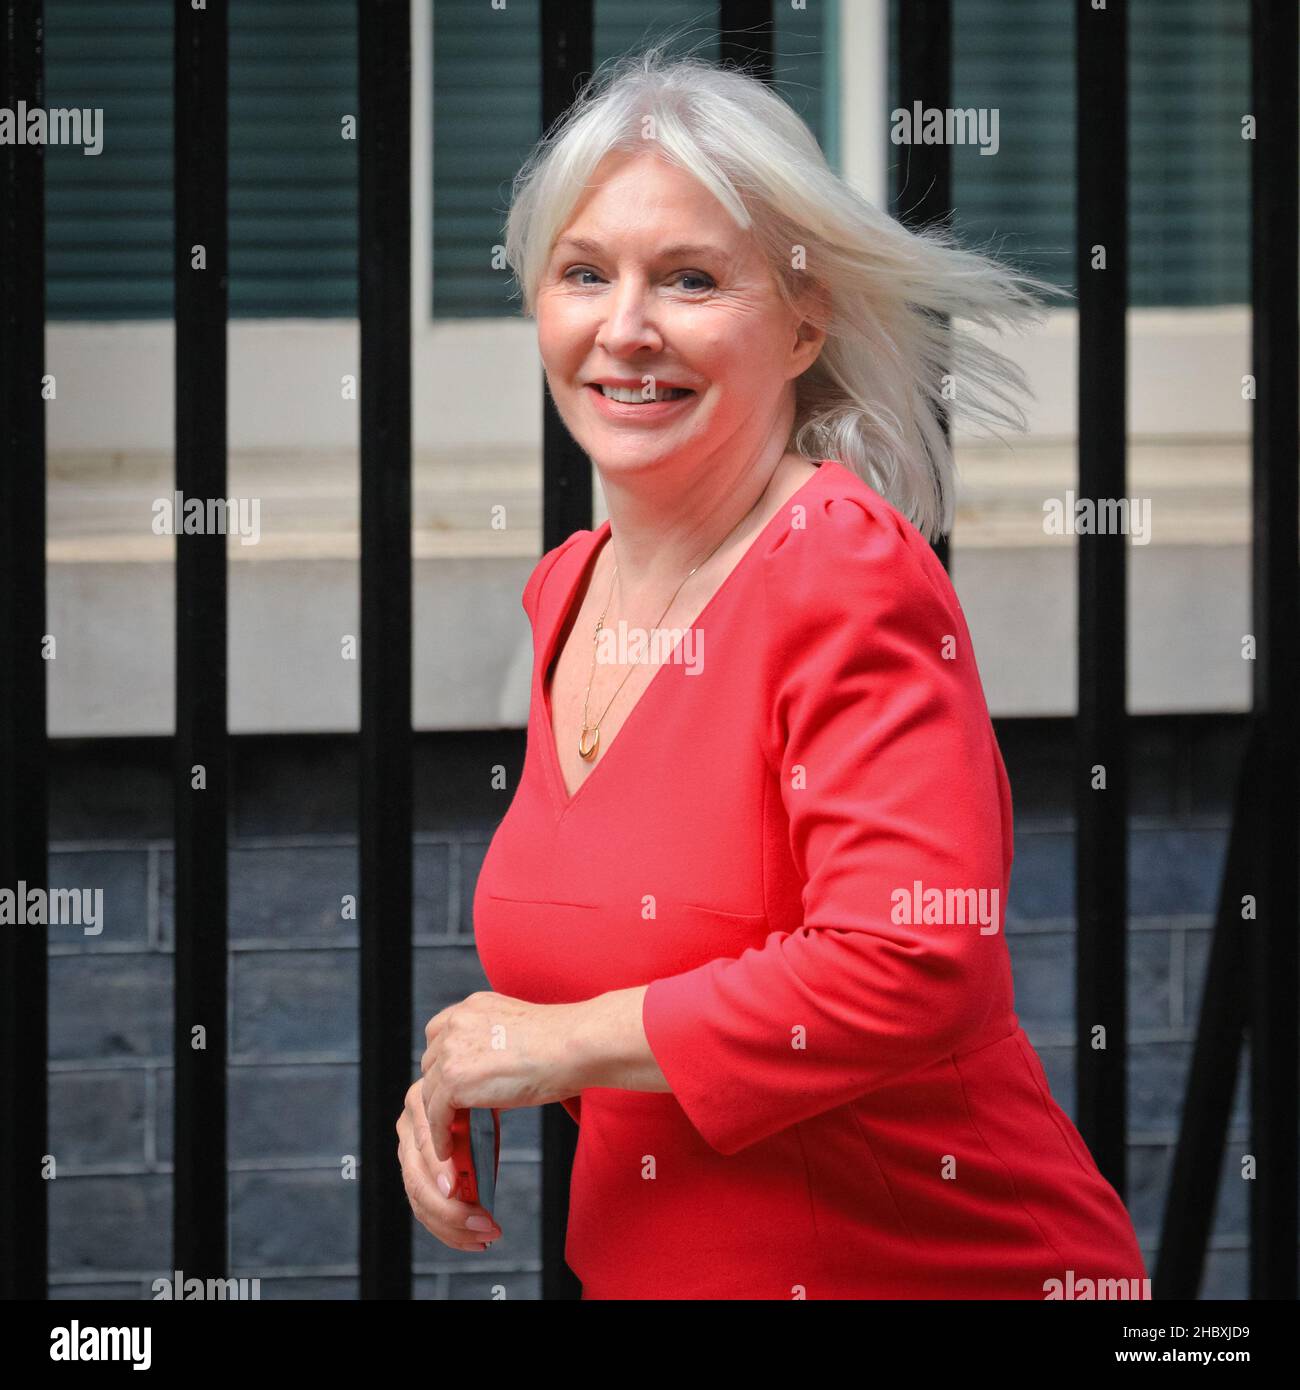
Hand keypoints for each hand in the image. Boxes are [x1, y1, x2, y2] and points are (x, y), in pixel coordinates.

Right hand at [395, 1080, 501, 1250]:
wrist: (469, 1093)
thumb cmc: (478, 1098)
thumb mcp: (479, 1103)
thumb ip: (473, 1121)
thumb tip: (475, 1162)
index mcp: (421, 1104)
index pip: (425, 1143)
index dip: (439, 1169)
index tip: (455, 1189)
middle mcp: (407, 1129)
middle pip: (417, 1181)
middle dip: (451, 1210)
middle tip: (484, 1224)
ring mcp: (407, 1154)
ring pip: (419, 1202)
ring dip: (453, 1227)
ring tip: (486, 1236)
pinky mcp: (413, 1175)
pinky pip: (424, 1210)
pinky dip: (449, 1230)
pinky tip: (473, 1240)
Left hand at [419, 990, 581, 1161]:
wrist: (573, 1045)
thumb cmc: (562, 1042)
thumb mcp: (516, 1030)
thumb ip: (493, 1043)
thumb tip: (486, 1075)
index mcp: (474, 1006)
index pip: (440, 1033)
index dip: (443, 1060)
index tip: (450, 1080)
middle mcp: (458, 1022)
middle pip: (431, 1062)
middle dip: (440, 1088)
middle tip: (453, 1112)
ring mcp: (453, 1049)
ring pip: (430, 1090)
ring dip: (438, 1113)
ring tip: (449, 1134)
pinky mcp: (455, 1079)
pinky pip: (436, 1114)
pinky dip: (440, 1134)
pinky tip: (448, 1148)